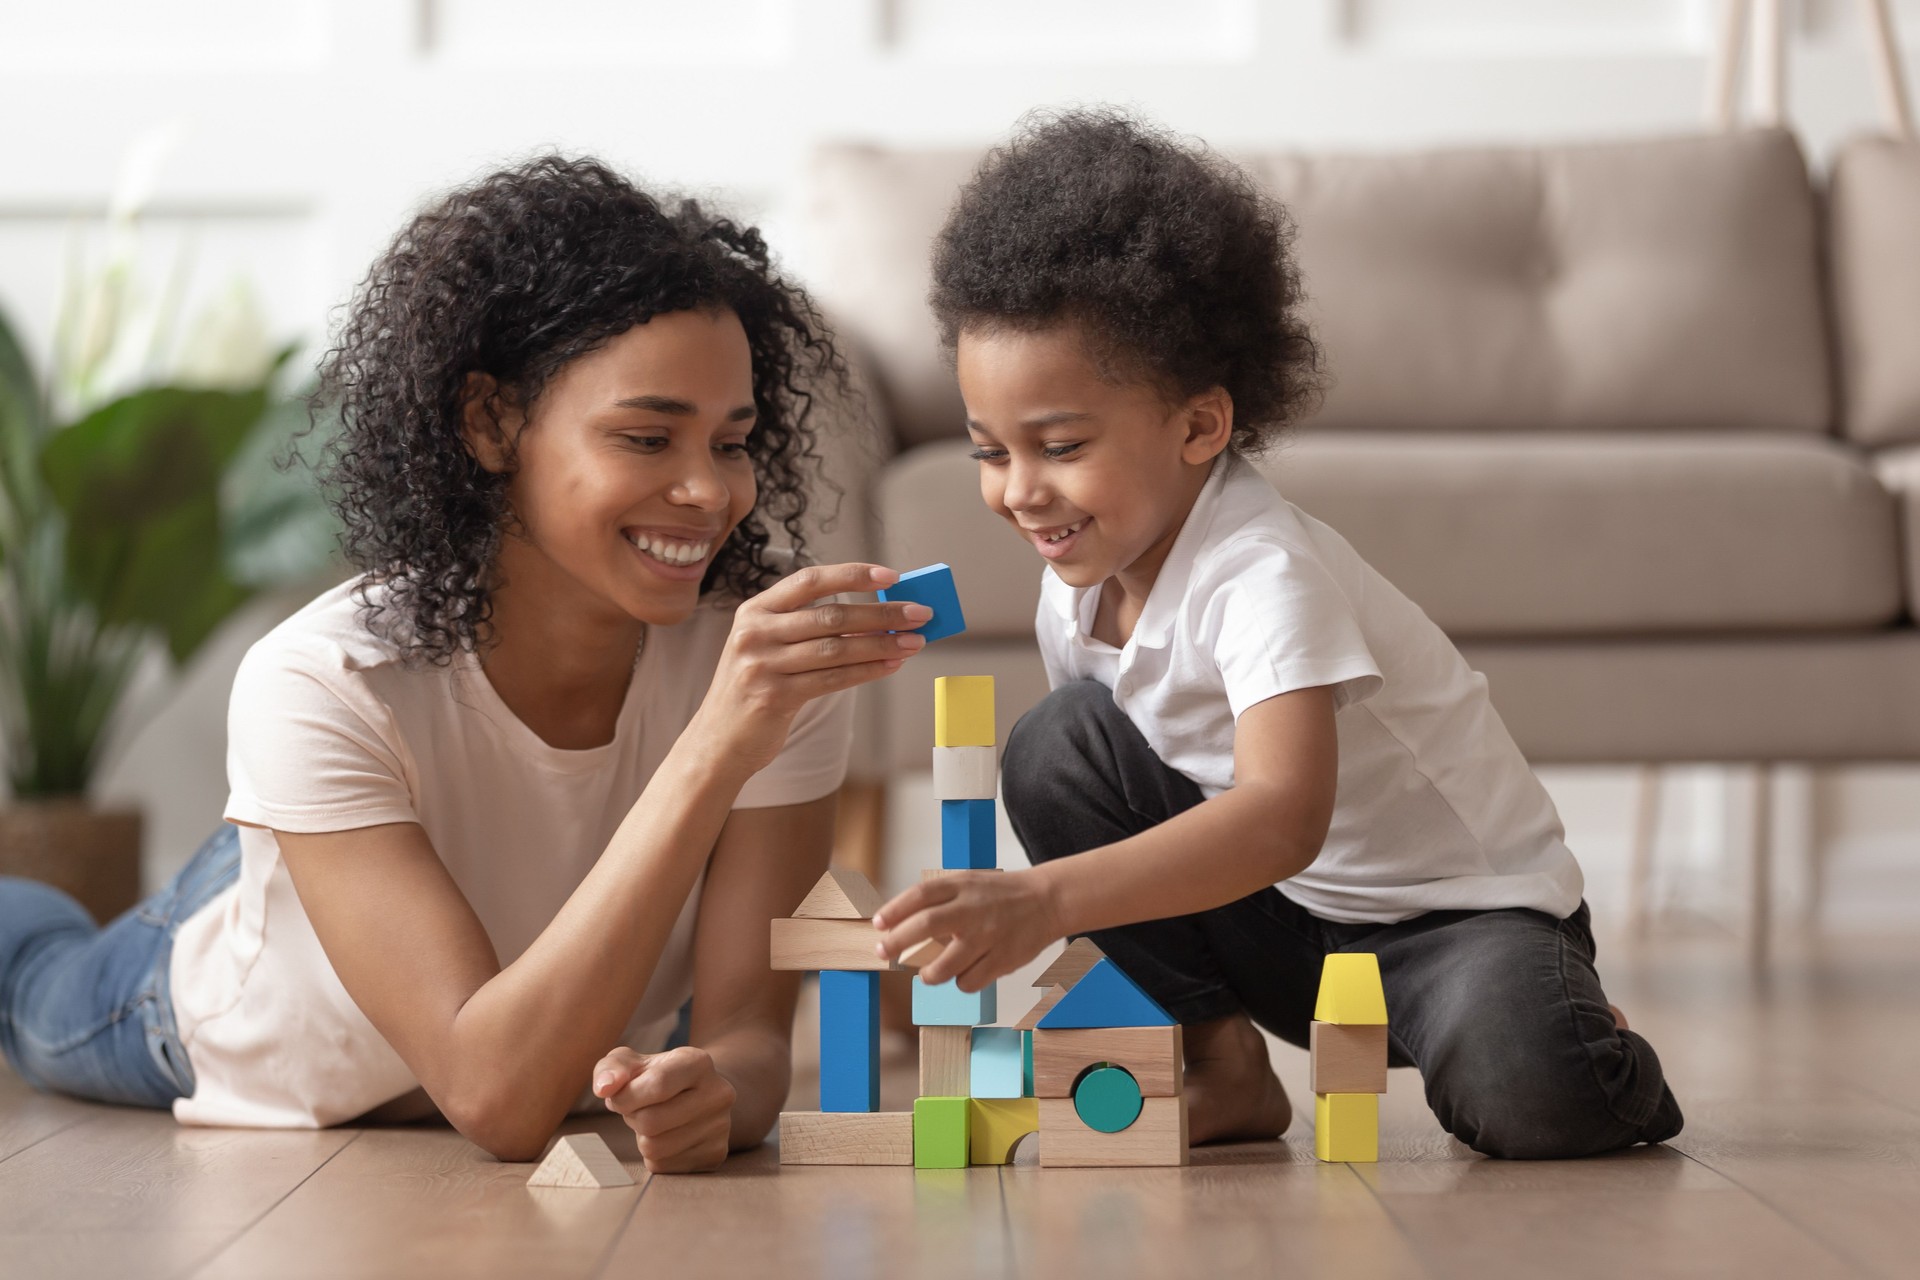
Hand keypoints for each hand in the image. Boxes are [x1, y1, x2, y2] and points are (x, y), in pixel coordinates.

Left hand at [593, 1046, 737, 1173]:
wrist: (699, 1094)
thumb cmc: (657, 1077)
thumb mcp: (632, 1063)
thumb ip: (612, 1069)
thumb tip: (604, 1088)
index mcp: (698, 1063)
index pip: (657, 1085)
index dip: (626, 1096)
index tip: (618, 1097)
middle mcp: (718, 1094)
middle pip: (651, 1121)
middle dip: (632, 1118)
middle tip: (637, 1110)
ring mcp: (721, 1127)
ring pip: (655, 1148)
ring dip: (642, 1138)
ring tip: (652, 1122)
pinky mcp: (715, 1154)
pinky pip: (664, 1168)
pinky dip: (654, 1156)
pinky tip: (665, 1137)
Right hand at [694, 563, 929, 772]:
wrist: (719, 741)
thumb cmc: (756, 688)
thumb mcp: (769, 647)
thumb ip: (808, 628)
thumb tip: (877, 615)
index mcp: (755, 610)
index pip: (810, 581)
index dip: (853, 575)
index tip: (892, 576)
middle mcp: (755, 633)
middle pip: (831, 616)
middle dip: (882, 613)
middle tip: (920, 614)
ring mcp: (762, 665)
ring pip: (836, 649)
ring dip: (882, 644)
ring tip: (914, 642)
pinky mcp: (773, 697)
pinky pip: (832, 680)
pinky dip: (867, 671)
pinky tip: (891, 666)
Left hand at [871, 868, 1065, 992]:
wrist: (1047, 900)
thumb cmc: (999, 895)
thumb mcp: (969, 883)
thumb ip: (940, 898)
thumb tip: (898, 924)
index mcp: (962, 885)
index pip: (920, 895)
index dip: (894, 910)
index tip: (878, 924)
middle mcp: (973, 909)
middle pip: (925, 926)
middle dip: (897, 942)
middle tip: (883, 953)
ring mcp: (988, 935)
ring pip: (945, 965)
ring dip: (928, 975)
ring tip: (926, 974)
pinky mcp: (1002, 959)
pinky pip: (969, 982)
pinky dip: (960, 982)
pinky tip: (963, 974)